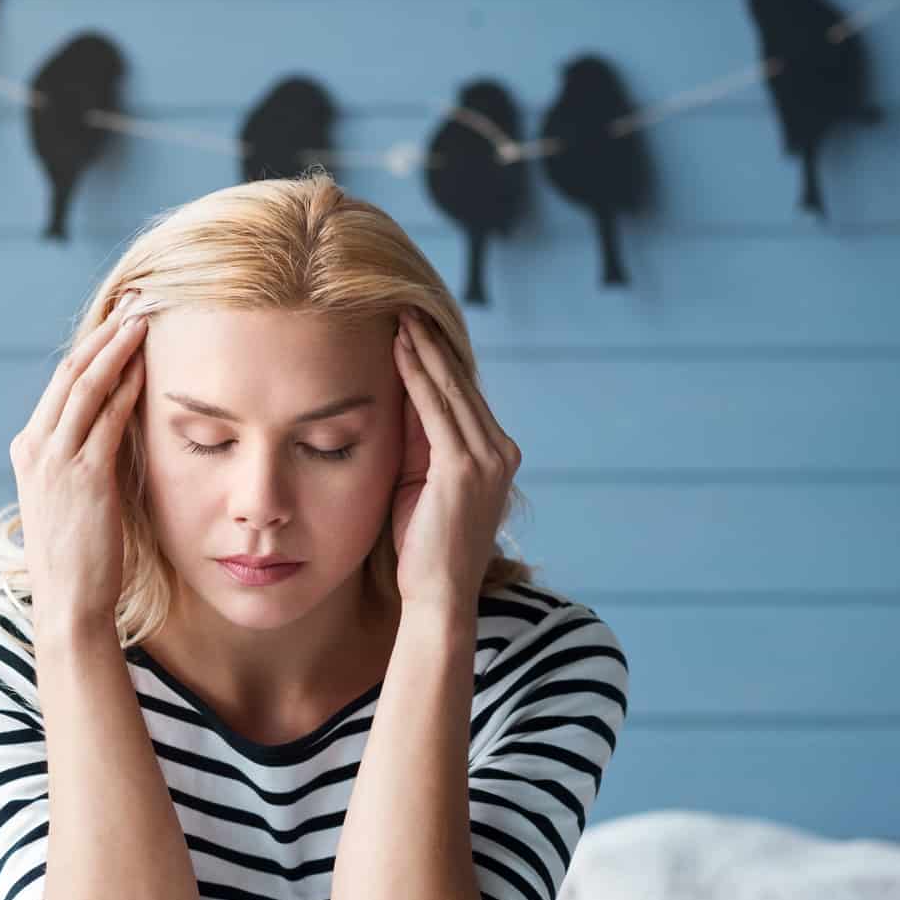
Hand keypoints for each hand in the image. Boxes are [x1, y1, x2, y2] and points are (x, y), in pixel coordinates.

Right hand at [10, 291, 150, 627]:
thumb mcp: (68, 497)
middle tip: (136, 301)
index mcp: (29, 448)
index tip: (120, 320)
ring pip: (85, 385)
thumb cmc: (76, 556)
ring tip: (144, 318)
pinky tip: (147, 366)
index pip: (61, 382)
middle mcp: (36, 446)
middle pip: (70, 371)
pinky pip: (106, 418)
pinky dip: (126, 387)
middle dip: (105, 332)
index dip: (92, 346)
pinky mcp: (84, 476)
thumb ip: (80, 460)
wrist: (68, 600)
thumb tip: (110, 430)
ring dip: (117, 347)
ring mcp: (56, 460)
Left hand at [389, 311, 521, 615]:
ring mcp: (487, 459)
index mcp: (494, 455)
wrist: (436, 596)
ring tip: (400, 314)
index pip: (462, 396)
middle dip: (431, 343)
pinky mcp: (465, 469)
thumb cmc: (421, 548)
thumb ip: (418, 442)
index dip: (436, 359)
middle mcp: (500, 452)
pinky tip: (399, 349)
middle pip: (460, 384)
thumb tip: (400, 395)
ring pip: (450, 389)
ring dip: (423, 349)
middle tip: (405, 304)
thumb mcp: (419, 483)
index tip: (412, 325)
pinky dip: (417, 376)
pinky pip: (436, 410)